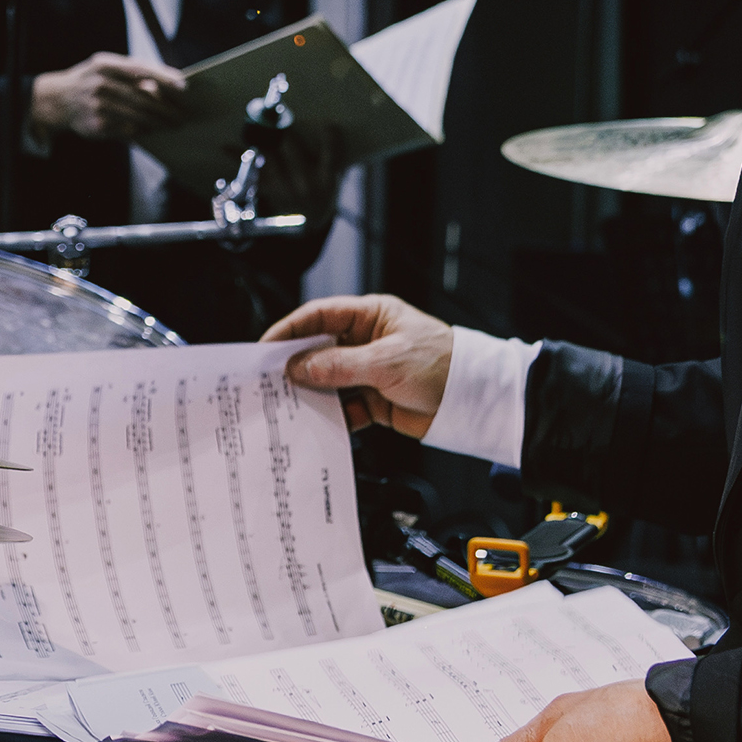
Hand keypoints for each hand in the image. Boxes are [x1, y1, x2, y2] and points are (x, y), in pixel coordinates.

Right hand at [31, 53, 184, 140]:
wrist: (58, 100)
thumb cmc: (92, 79)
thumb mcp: (106, 66)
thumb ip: (133, 71)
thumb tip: (168, 81)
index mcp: (105, 64)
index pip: (141, 70)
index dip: (164, 78)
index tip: (184, 86)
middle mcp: (100, 84)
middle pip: (142, 97)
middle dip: (166, 108)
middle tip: (182, 114)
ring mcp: (97, 106)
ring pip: (138, 116)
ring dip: (159, 122)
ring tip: (172, 124)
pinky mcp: (97, 126)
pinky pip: (127, 130)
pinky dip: (143, 131)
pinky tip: (152, 130)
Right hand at [262, 292, 452, 436]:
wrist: (474, 401)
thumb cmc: (442, 364)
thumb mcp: (386, 361)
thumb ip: (339, 366)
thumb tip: (299, 368)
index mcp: (371, 317)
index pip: (321, 316)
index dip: (291, 330)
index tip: (266, 347)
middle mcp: (367, 342)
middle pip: (320, 351)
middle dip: (296, 366)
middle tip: (269, 381)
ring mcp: (370, 373)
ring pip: (329, 383)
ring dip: (313, 395)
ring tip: (289, 407)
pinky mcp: (376, 401)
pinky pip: (346, 409)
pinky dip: (334, 418)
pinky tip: (321, 425)